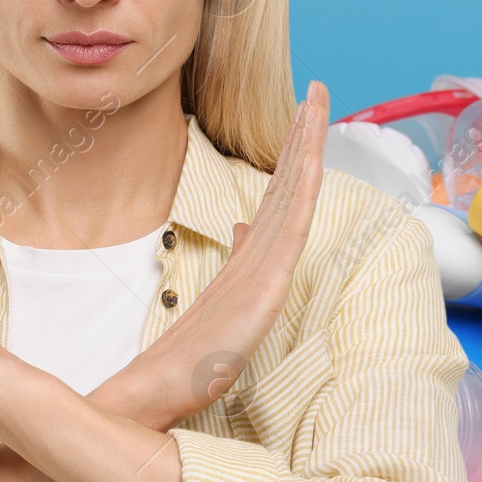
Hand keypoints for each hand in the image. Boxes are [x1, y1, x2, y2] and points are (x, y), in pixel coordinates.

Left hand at [99, 81, 329, 428]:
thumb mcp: (215, 292)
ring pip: (295, 198)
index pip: (280, 191)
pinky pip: (290, 231)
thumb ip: (237, 256)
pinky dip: (304, 193)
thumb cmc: (188, 355)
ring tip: (315, 105)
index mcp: (256, 254)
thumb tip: (245, 224)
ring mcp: (270, 273)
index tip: (302, 109)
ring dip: (306, 150)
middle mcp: (267, 259)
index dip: (293, 149)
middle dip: (305, 136)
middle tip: (317, 90)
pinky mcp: (267, 290)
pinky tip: (312, 162)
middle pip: (292, 185)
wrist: (165, 391)